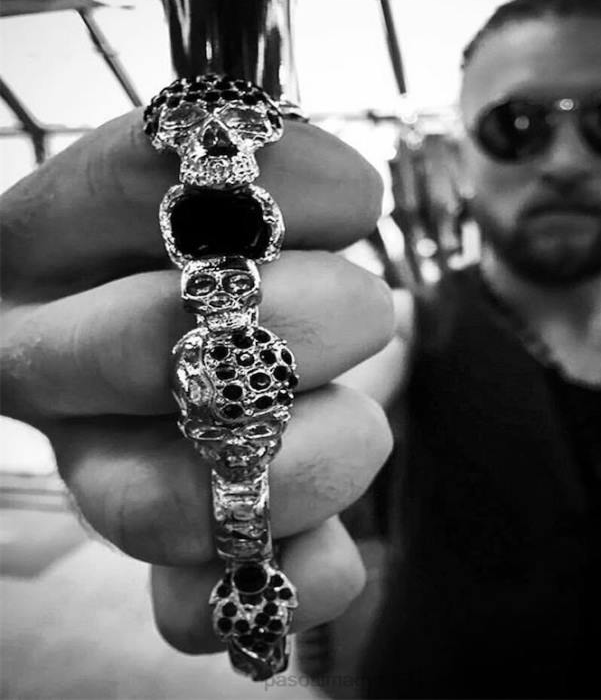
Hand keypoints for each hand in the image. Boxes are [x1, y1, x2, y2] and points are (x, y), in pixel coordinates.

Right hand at [0, 109, 393, 652]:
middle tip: (371, 312)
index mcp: (50, 243)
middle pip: (149, 347)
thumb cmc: (241, 259)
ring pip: (163, 503)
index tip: (359, 200)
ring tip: (362, 427)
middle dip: (305, 325)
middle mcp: (44, 362)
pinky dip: (286, 584)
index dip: (281, 187)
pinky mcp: (160, 559)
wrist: (217, 352)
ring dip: (310, 466)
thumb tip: (352, 195)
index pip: (137, 180)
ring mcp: (94, 471)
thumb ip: (283, 174)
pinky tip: (331, 547)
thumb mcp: (251, 193)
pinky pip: (196, 611)